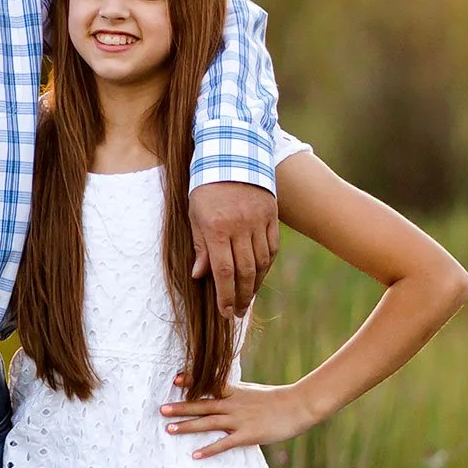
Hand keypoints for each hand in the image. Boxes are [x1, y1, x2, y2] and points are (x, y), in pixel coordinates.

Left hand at [161, 378, 315, 458]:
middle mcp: (233, 404)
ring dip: (187, 426)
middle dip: (180, 407)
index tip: (174, 380)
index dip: (191, 382)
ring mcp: (239, 420)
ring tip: (168, 429)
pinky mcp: (248, 435)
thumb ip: (237, 392)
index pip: (209, 385)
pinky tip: (195, 454)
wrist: (298, 406)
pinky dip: (209, 449)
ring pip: (208, 423)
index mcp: (235, 392)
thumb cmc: (277, 399)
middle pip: (202, 405)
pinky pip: (224, 443)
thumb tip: (224, 392)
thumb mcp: (254, 391)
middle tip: (161, 409)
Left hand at [189, 180, 277, 316]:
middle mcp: (240, 226)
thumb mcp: (194, 214)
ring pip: (261, 262)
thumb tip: (200, 275)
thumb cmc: (206, 187)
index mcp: (217, 227)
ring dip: (255, 284)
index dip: (225, 295)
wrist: (232, 155)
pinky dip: (266, 265)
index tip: (225, 312)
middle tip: (237, 312)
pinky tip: (259, 276)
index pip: (224, 271)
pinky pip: (272, 248)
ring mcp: (258, 221)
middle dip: (241, 296)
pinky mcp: (271, 216)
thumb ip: (200, 245)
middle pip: (245, 271)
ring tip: (247, 298)